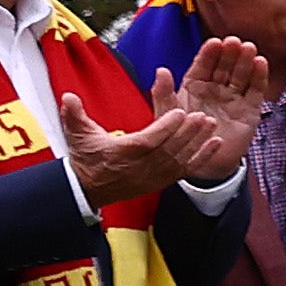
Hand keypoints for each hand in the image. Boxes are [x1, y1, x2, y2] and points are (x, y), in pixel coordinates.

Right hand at [60, 34, 271, 196]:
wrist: (89, 188)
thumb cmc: (86, 158)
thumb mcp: (77, 135)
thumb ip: (74, 114)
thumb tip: (68, 96)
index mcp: (123, 153)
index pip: (148, 141)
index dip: (165, 128)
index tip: (180, 112)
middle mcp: (142, 167)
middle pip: (169, 149)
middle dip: (188, 132)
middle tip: (203, 115)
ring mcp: (154, 175)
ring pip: (181, 158)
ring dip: (198, 142)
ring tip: (212, 124)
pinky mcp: (163, 180)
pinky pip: (186, 169)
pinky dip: (203, 157)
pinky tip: (216, 143)